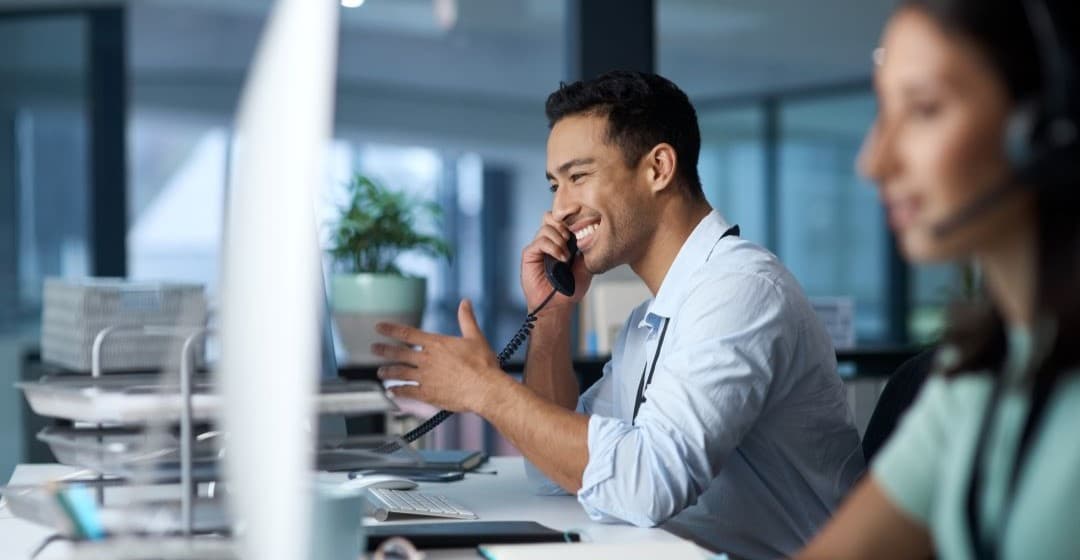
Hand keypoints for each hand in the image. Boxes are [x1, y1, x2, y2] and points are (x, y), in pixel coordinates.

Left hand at [371, 299, 508, 413]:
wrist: (485, 388)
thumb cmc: (482, 364)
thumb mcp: (475, 337)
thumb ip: (467, 319)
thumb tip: (465, 302)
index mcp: (436, 344)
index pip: (407, 334)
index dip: (391, 329)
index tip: (379, 327)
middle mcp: (427, 359)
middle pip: (399, 353)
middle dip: (384, 350)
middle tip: (374, 349)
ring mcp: (425, 377)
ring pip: (400, 373)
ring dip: (388, 372)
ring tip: (380, 372)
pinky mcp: (428, 394)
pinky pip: (407, 392)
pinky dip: (397, 392)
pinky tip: (391, 392)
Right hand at [520, 212, 592, 310]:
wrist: (558, 305)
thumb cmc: (570, 288)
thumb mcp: (586, 265)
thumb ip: (586, 248)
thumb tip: (590, 232)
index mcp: (560, 241)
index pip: (561, 219)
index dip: (570, 218)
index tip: (581, 226)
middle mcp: (548, 241)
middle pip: (550, 217)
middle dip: (563, 225)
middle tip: (571, 240)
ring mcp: (538, 247)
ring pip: (546, 228)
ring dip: (559, 240)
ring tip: (566, 256)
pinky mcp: (529, 254)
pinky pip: (539, 242)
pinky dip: (552, 247)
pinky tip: (561, 258)